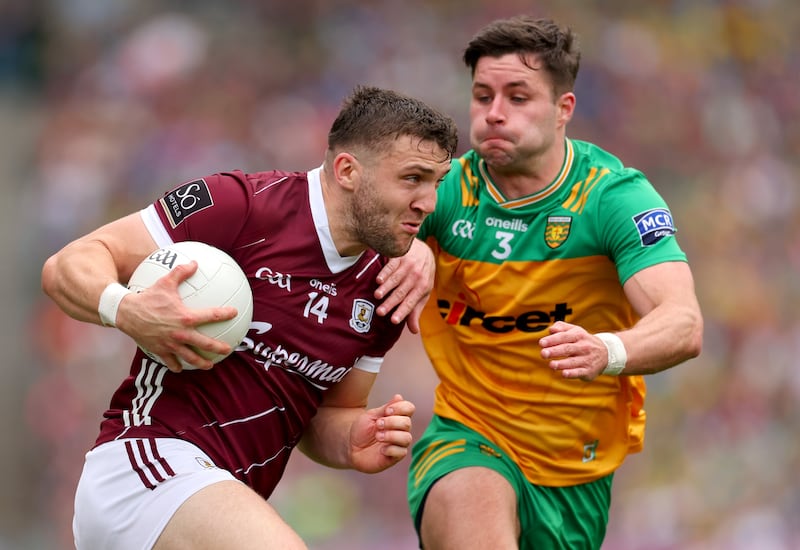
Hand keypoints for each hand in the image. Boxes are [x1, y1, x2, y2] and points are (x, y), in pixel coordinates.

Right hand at [116, 261, 238, 371]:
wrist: (126, 313)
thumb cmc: (147, 297)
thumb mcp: (165, 282)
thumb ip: (181, 273)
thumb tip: (194, 262)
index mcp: (186, 317)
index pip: (212, 315)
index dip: (225, 314)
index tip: (234, 313)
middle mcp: (180, 333)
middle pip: (205, 344)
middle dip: (218, 348)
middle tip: (228, 349)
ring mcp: (170, 344)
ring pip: (190, 358)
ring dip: (201, 363)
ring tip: (209, 365)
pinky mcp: (160, 350)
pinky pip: (170, 362)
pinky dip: (176, 366)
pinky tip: (180, 368)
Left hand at [348, 394, 414, 472]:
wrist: (350, 446)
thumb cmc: (362, 429)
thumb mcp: (371, 415)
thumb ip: (385, 408)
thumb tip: (399, 397)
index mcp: (397, 417)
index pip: (409, 408)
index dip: (400, 408)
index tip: (386, 411)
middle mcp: (400, 430)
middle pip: (407, 423)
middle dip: (391, 422)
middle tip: (378, 424)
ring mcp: (398, 444)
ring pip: (407, 438)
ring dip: (391, 435)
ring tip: (378, 436)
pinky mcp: (395, 457)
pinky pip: (401, 452)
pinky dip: (390, 449)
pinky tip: (381, 449)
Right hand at [374, 239, 434, 332]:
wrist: (424, 251)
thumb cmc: (422, 276)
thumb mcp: (422, 293)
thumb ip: (415, 311)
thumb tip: (414, 331)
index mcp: (423, 288)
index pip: (411, 302)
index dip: (402, 312)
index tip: (393, 321)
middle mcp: (416, 277)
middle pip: (401, 292)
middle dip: (390, 303)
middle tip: (380, 312)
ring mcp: (408, 266)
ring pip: (395, 279)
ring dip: (386, 288)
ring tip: (377, 296)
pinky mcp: (400, 257)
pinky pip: (391, 266)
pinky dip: (385, 273)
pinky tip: (378, 280)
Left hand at [539, 321, 609, 380]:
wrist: (606, 353)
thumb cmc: (583, 341)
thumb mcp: (575, 330)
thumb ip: (561, 327)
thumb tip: (550, 329)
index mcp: (578, 335)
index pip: (564, 337)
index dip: (552, 340)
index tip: (541, 343)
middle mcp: (583, 347)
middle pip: (567, 349)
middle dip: (554, 351)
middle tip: (543, 353)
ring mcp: (587, 359)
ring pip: (573, 362)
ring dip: (561, 363)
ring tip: (551, 364)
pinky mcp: (588, 371)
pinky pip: (579, 372)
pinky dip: (572, 373)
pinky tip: (564, 374)